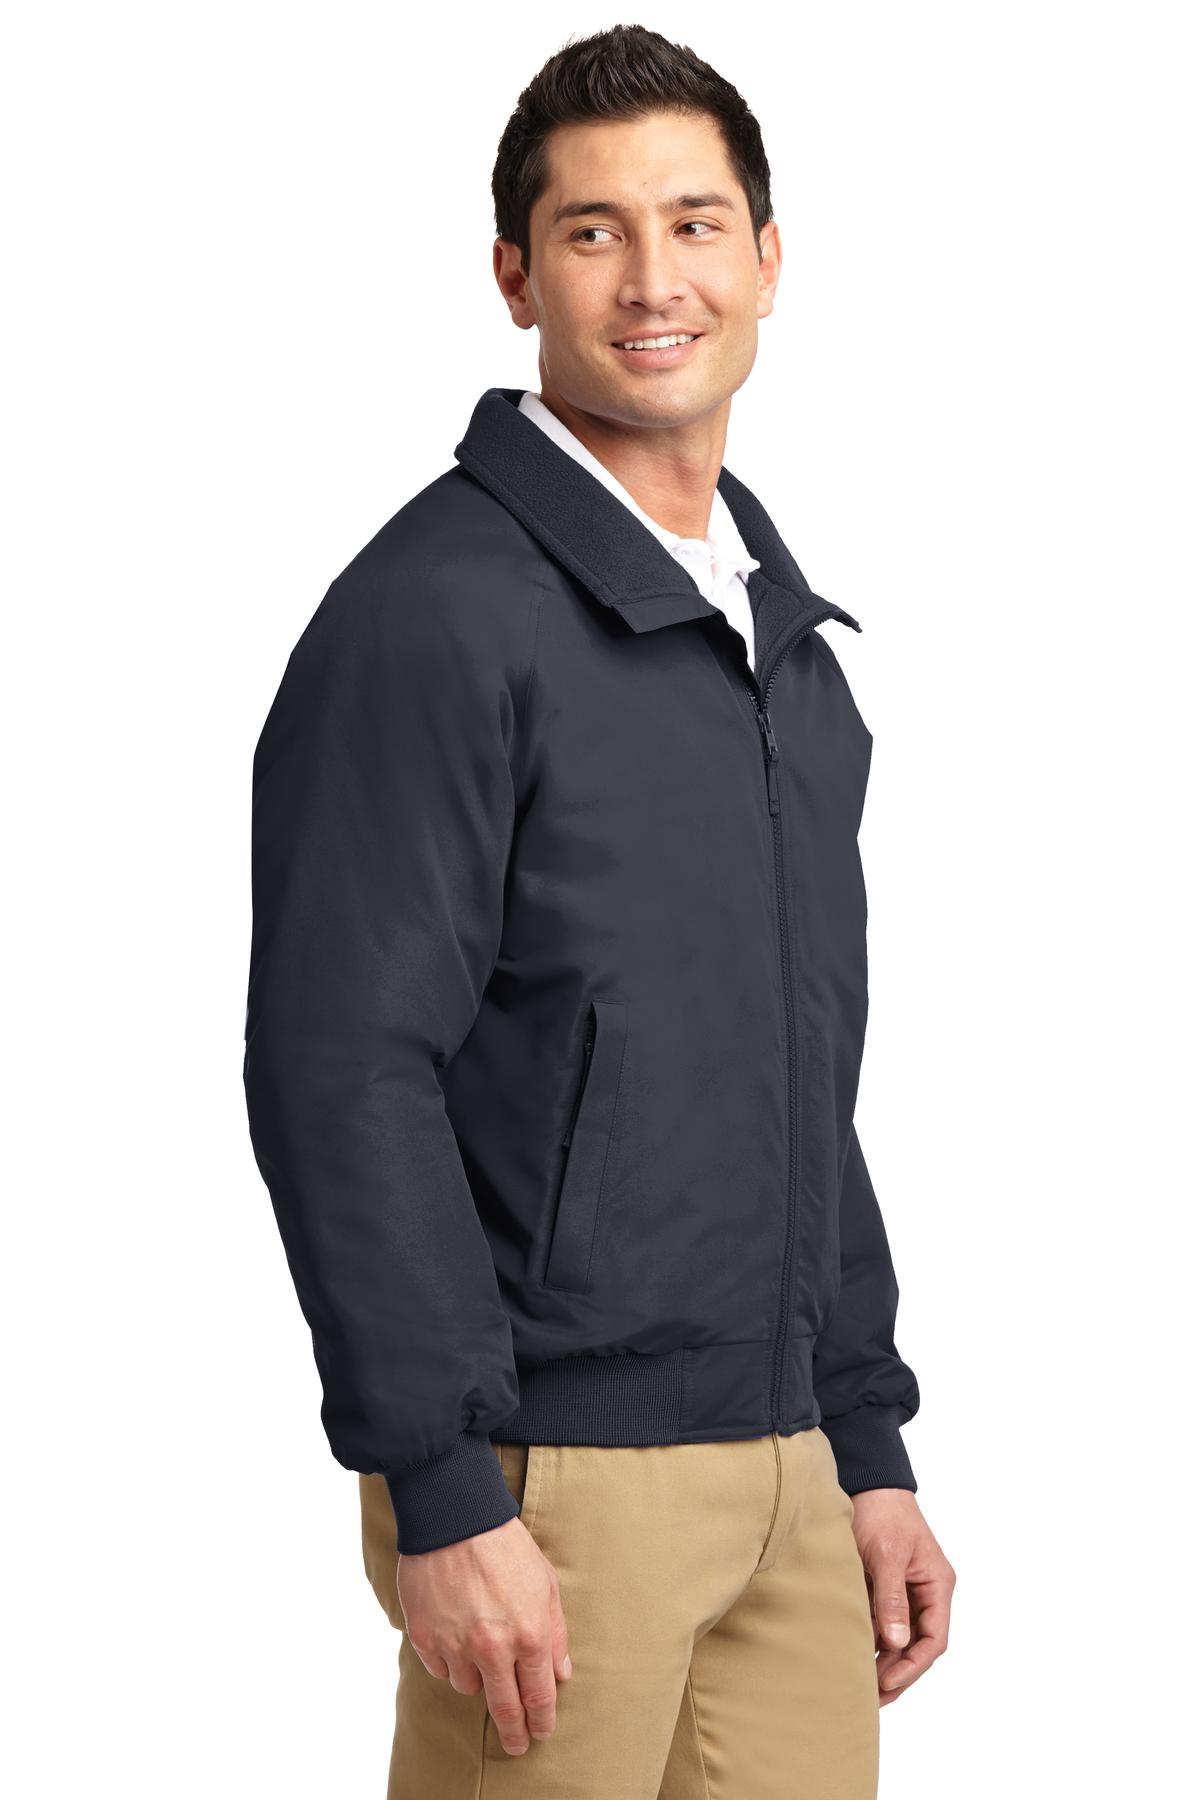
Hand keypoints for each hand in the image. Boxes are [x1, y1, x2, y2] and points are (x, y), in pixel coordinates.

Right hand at [396, 1516, 571, 1754]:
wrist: (454, 1517)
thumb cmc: (504, 1545)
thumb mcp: (546, 1582)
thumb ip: (556, 1632)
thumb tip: (561, 1673)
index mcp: (528, 1634)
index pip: (538, 1696)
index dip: (542, 1721)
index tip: (541, 1732)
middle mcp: (492, 1648)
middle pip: (505, 1709)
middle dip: (514, 1733)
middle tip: (518, 1744)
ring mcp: (455, 1646)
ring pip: (468, 1686)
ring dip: (477, 1677)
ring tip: (479, 1645)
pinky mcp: (425, 1639)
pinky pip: (440, 1668)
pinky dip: (449, 1659)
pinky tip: (454, 1633)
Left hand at [849, 1489, 954, 1703]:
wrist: (867, 1481)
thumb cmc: (881, 1512)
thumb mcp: (886, 1555)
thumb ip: (892, 1599)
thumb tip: (896, 1644)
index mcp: (938, 1585)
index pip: (934, 1639)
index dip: (913, 1666)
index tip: (887, 1682)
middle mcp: (926, 1592)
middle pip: (918, 1644)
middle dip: (898, 1671)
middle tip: (872, 1696)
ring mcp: (906, 1590)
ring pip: (900, 1637)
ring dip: (883, 1659)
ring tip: (860, 1682)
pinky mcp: (885, 1586)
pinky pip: (882, 1621)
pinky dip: (870, 1639)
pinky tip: (853, 1653)